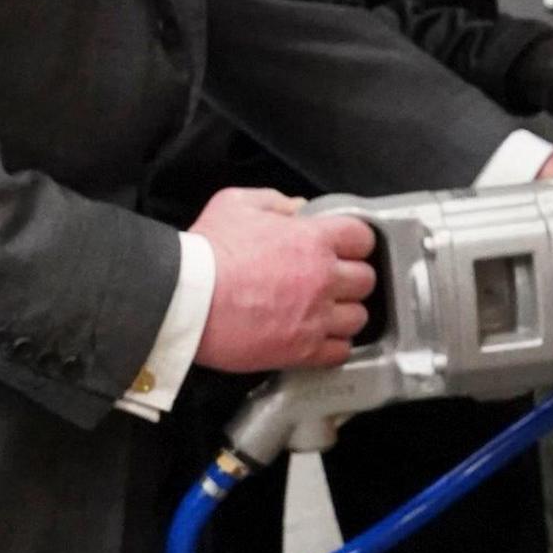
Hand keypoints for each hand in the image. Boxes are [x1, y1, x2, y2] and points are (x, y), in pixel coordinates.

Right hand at [190, 188, 380, 372]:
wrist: (186, 299)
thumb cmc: (206, 254)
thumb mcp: (235, 204)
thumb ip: (273, 201)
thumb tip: (296, 207)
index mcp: (312, 240)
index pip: (362, 237)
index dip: (355, 241)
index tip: (346, 247)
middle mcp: (321, 278)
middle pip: (366, 279)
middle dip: (351, 277)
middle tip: (333, 279)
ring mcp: (315, 317)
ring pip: (358, 317)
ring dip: (346, 313)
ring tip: (327, 311)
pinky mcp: (302, 350)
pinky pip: (340, 352)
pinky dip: (334, 346)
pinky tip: (320, 337)